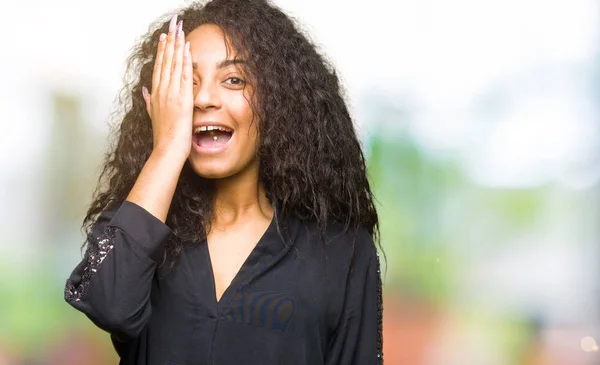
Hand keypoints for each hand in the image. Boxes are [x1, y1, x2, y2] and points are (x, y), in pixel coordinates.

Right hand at [142, 14, 192, 159]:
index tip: (165, 36)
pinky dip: (184, 60)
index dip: (162, 50)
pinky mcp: (181, 98)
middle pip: (165, 60)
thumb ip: (149, 102)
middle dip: (170, 40)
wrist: (166, 150)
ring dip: (177, 44)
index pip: (159, 66)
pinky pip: (184, 75)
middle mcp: (161, 90)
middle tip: (173, 23)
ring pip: (173, 63)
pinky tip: (186, 48)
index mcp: (155, 94)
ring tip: (180, 28)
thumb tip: (144, 91)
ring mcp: (170, 93)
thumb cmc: (163, 137)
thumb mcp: (153, 116)